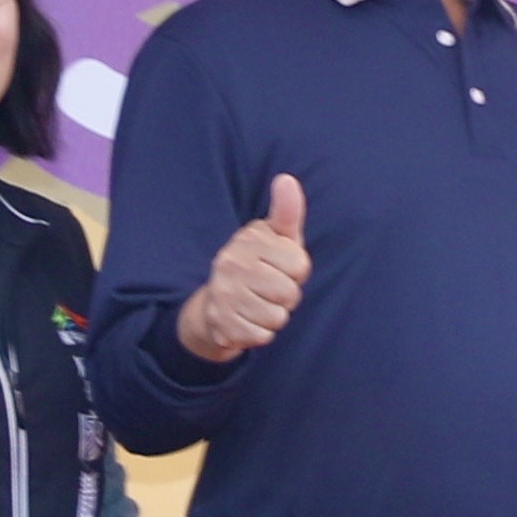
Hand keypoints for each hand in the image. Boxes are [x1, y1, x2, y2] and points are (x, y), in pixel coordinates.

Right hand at [175, 174, 310, 361]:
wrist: (217, 304)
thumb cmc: (260, 264)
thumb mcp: (276, 236)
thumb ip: (287, 212)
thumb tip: (287, 180)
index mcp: (248, 239)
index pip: (300, 267)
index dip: (297, 272)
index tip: (280, 267)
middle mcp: (230, 264)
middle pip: (290, 294)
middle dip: (287, 296)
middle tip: (269, 288)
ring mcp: (223, 295)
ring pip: (277, 317)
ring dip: (275, 315)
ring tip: (259, 303)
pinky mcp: (220, 324)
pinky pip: (262, 336)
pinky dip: (261, 333)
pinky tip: (248, 319)